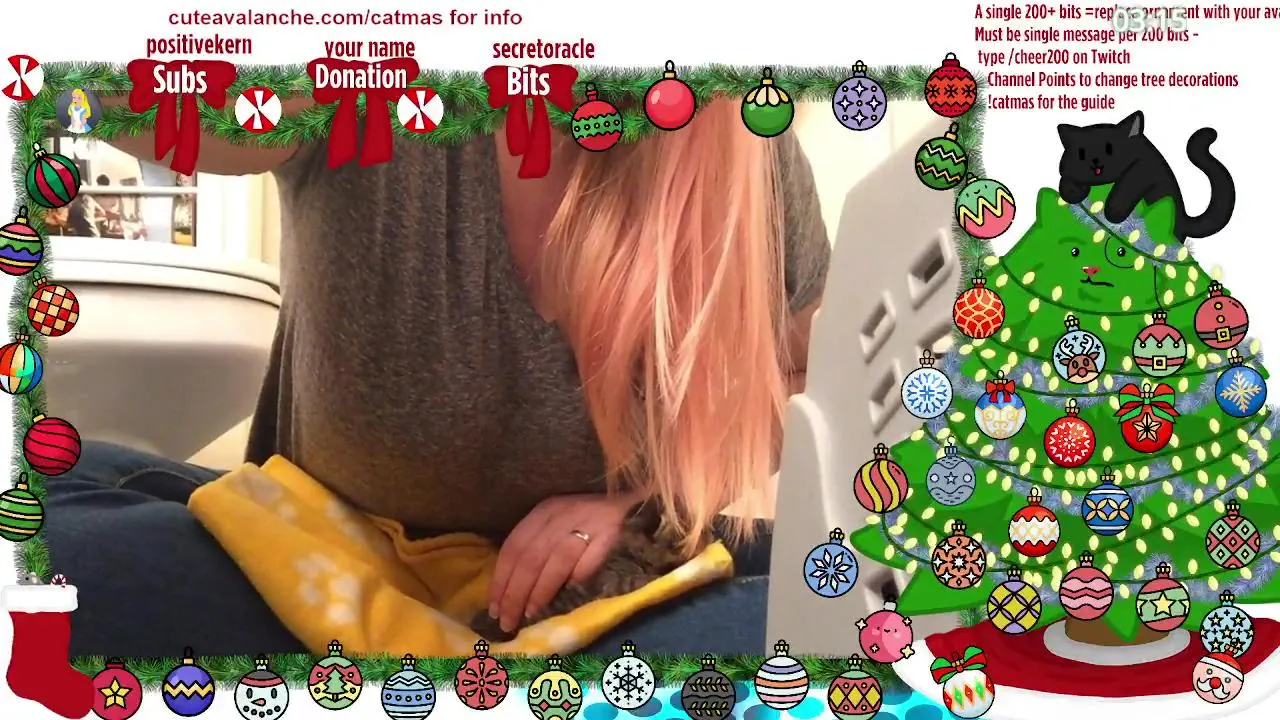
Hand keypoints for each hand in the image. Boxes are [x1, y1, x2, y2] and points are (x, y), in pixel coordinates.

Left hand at [488, 492, 637, 632]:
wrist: (636, 502)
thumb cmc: (590, 519)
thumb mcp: (558, 524)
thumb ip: (537, 548)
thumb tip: (511, 590)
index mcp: (544, 511)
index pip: (514, 547)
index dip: (501, 580)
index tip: (494, 607)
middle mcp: (563, 513)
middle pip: (531, 558)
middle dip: (515, 593)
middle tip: (507, 620)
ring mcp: (588, 522)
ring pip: (555, 561)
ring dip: (540, 592)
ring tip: (530, 614)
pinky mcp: (612, 533)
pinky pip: (589, 561)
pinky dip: (577, 578)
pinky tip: (568, 594)